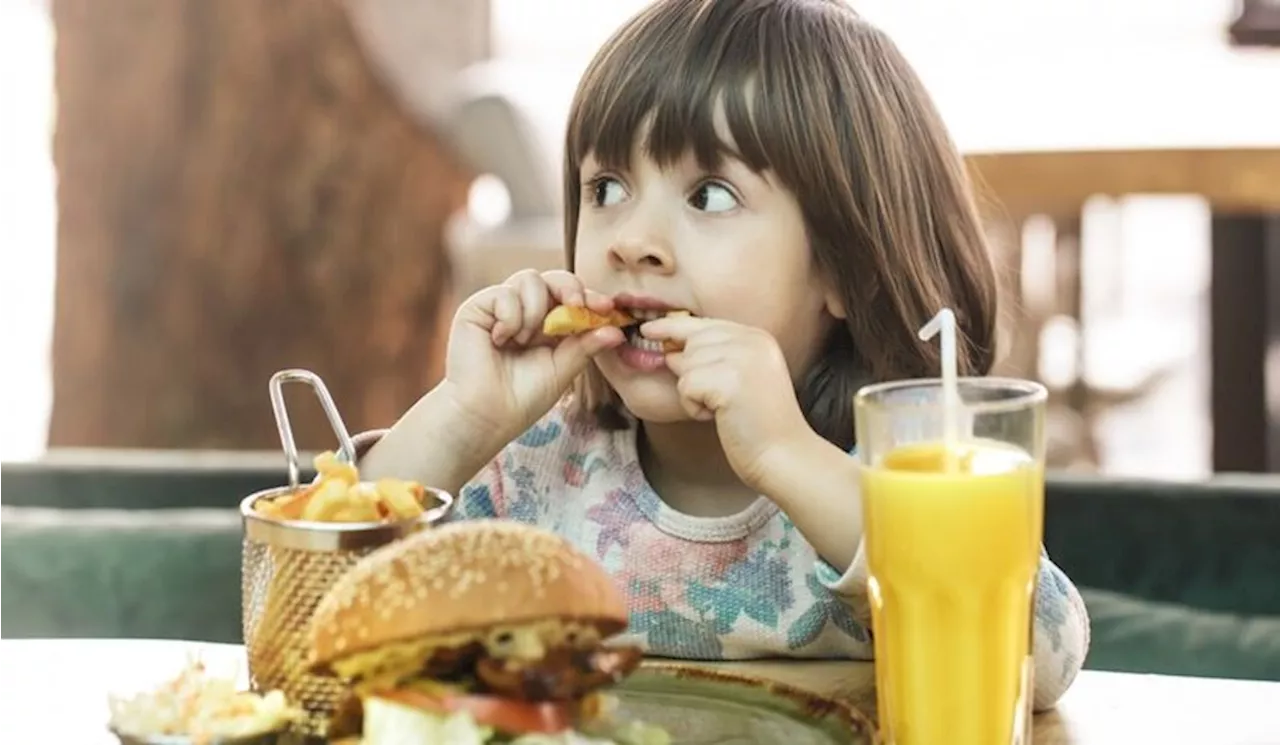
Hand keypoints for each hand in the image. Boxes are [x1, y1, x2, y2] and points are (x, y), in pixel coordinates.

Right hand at [443, 269, 623, 442]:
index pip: (572, 298)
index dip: (590, 297)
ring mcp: (500, 307)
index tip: (607, 307)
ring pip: (530, 279)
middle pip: (553, 278)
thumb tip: (617, 331)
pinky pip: (504, 293)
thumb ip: (586, 346)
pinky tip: (501, 340)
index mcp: (548, 326)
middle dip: (570, 287)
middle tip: (576, 304)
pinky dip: (510, 317)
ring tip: (525, 340)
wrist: (486, 415)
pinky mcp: (477, 308)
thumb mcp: (562, 369)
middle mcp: (525, 311)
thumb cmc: (522, 398)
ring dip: (535, 310)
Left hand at [640, 316, 812, 490]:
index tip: (649, 330)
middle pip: (691, 343)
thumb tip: (669, 349)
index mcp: (757, 337)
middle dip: (689, 373)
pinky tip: (718, 417)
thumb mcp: (742, 378)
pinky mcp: (728, 380)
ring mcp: (741, 358)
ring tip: (722, 409)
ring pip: (685, 364)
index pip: (705, 324)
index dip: (673, 328)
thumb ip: (715, 357)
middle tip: (714, 400)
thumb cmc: (759, 425)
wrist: (783, 455)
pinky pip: (685, 386)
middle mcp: (751, 340)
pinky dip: (693, 406)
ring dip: (693, 393)